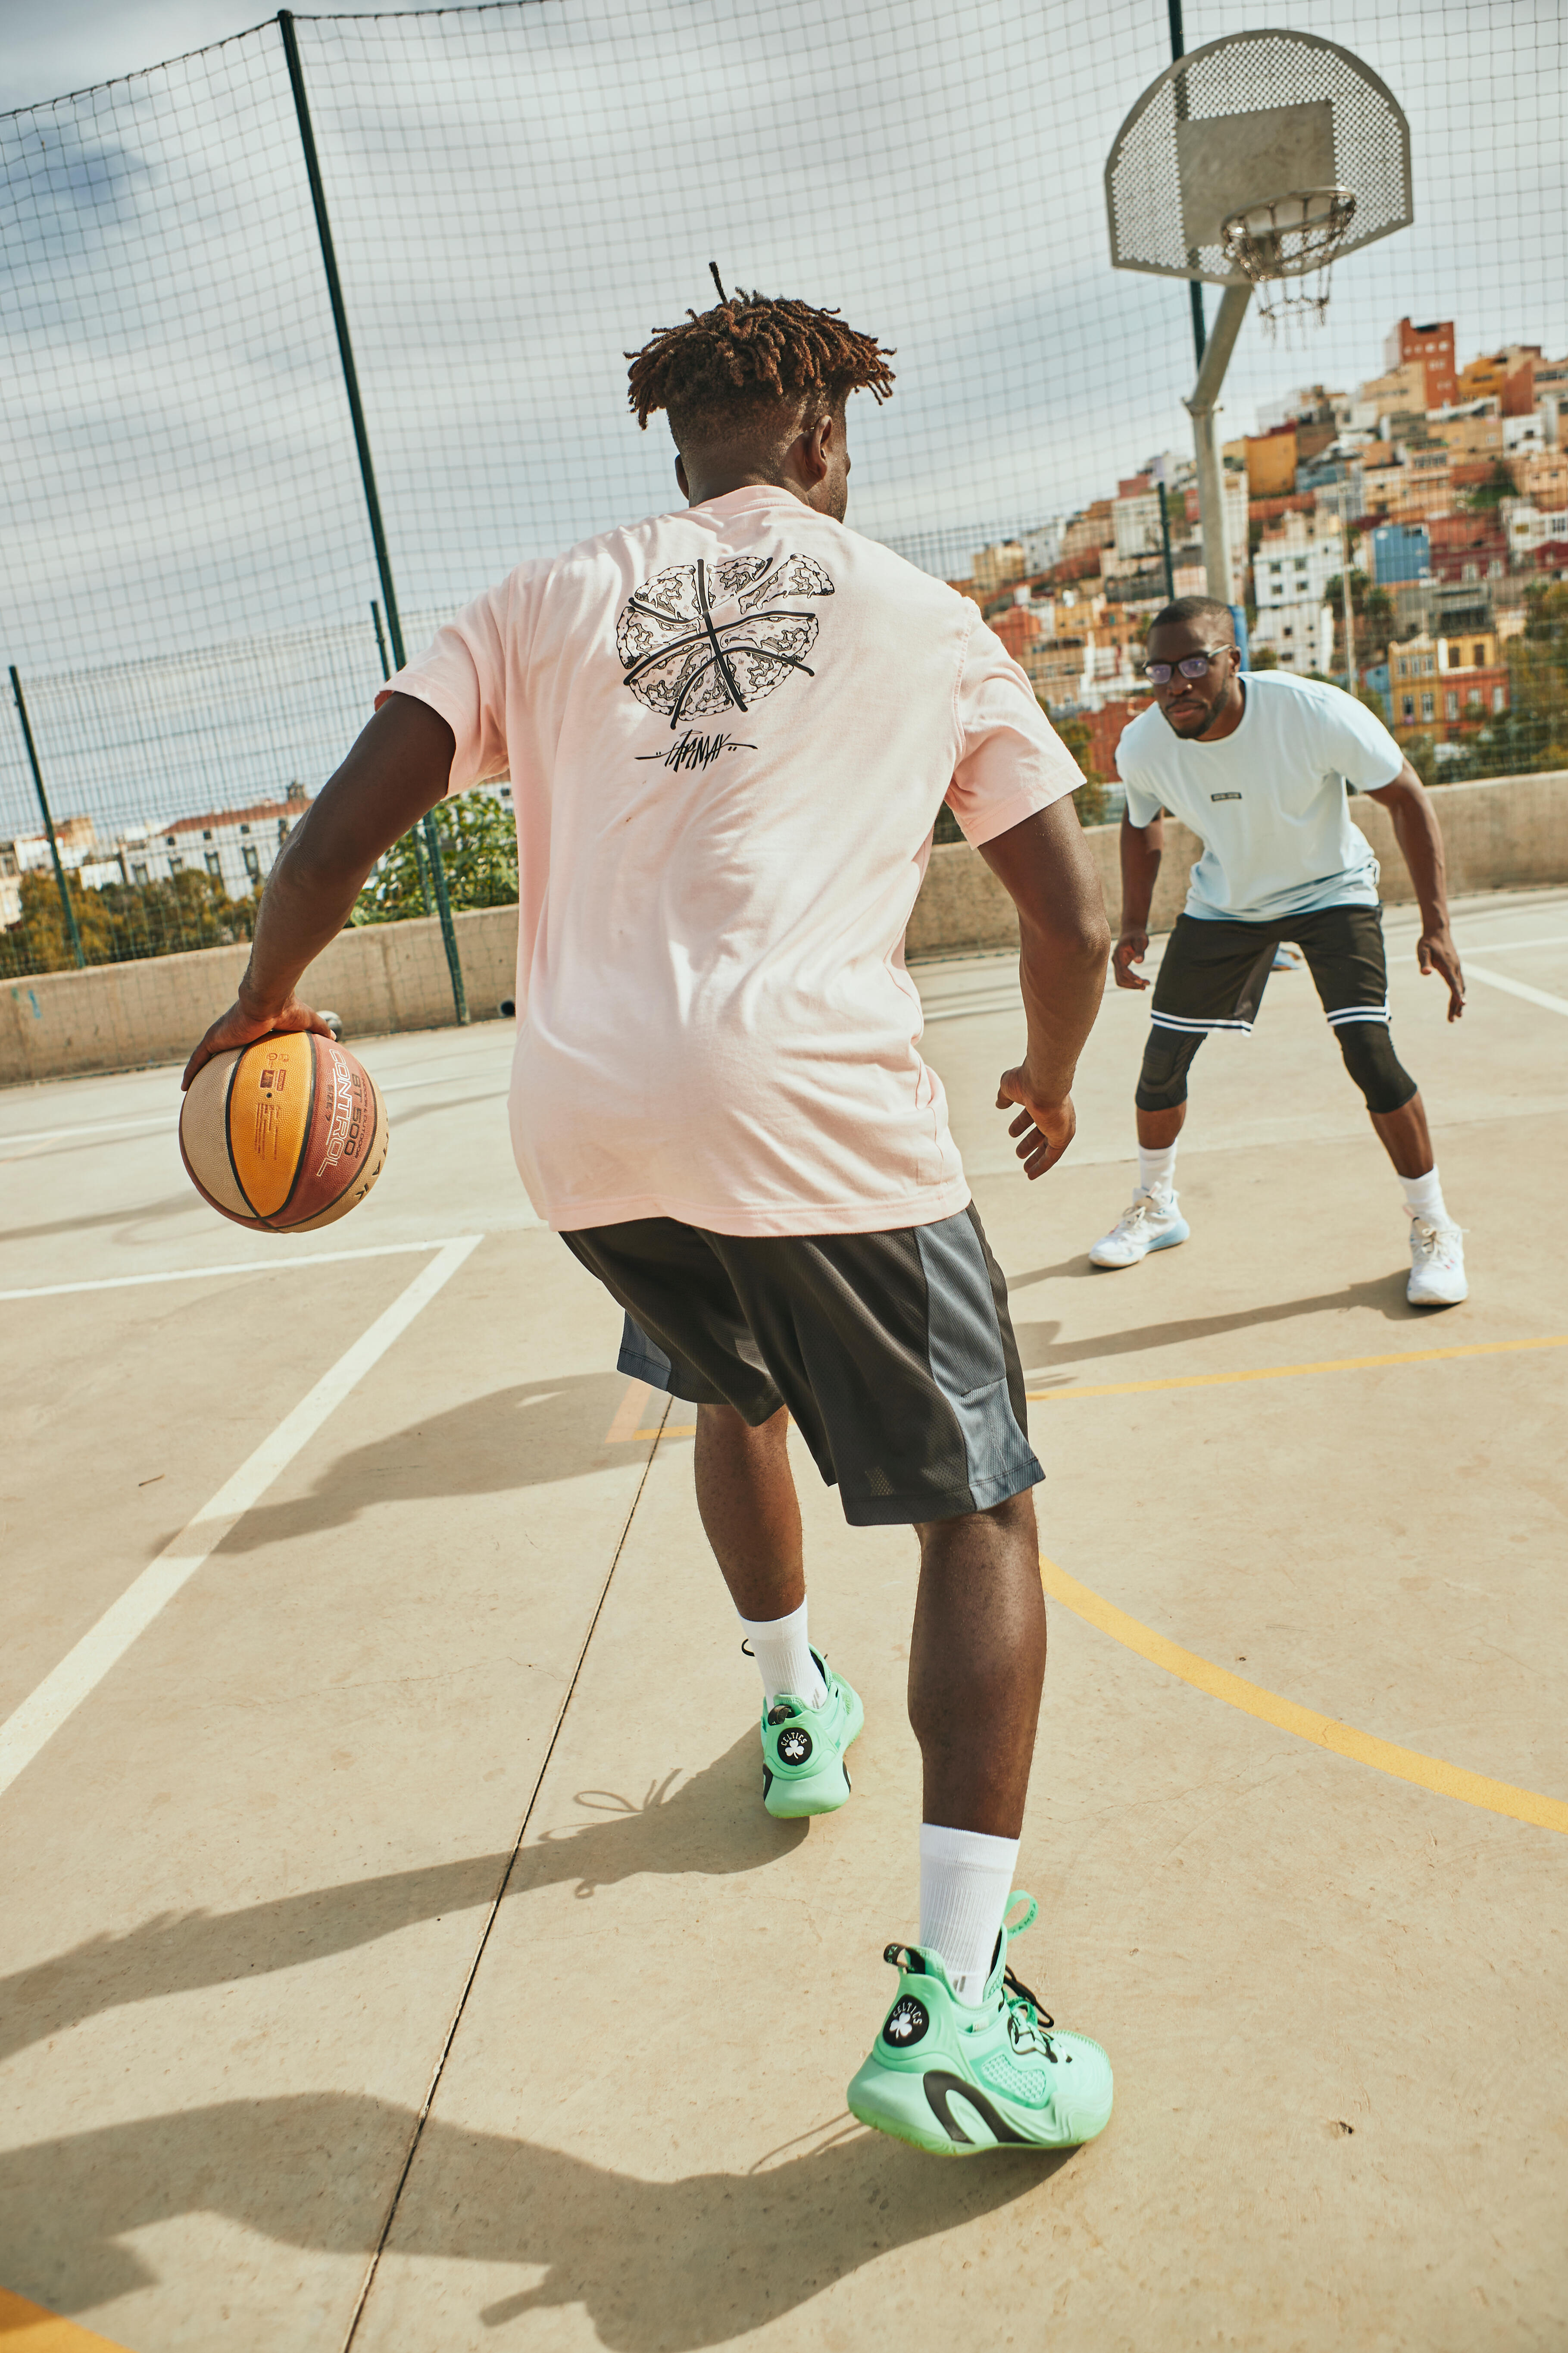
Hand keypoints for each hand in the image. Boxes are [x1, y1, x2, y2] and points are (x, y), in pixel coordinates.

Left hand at [181, 989, 333, 1089]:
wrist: (269, 997)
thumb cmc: (288, 1007)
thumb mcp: (309, 1023)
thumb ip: (320, 1031)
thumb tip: (336, 1040)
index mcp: (251, 1029)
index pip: (241, 1043)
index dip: (237, 1054)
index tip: (235, 1067)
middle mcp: (232, 1033)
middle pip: (219, 1051)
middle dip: (212, 1064)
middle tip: (209, 1082)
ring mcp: (221, 1036)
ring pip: (204, 1057)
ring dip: (196, 1070)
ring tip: (190, 1088)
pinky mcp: (214, 1038)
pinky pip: (197, 1058)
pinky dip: (190, 1071)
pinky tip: (182, 1087)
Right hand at [996, 1072, 1076, 1180]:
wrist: (1043, 1083)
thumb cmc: (1026, 1081)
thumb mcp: (1009, 1087)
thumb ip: (1004, 1096)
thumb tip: (999, 1104)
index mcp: (1043, 1098)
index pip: (1032, 1114)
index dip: (1021, 1124)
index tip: (1012, 1133)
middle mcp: (1054, 1112)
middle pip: (1042, 1131)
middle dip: (1030, 1142)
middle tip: (1019, 1152)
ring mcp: (1060, 1125)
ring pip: (1048, 1146)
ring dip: (1035, 1157)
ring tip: (1024, 1167)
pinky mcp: (1063, 1136)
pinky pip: (1052, 1156)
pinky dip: (1042, 1166)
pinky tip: (1030, 1175)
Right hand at [1112, 929, 1149, 989]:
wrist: (1132, 931)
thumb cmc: (1137, 935)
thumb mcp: (1141, 940)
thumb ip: (1140, 951)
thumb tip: (1139, 962)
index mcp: (1118, 954)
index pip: (1123, 971)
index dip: (1132, 978)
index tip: (1142, 981)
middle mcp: (1115, 960)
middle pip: (1120, 978)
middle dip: (1133, 984)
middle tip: (1146, 985)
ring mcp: (1117, 964)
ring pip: (1120, 980)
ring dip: (1132, 985)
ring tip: (1145, 986)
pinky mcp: (1120, 966)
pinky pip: (1123, 978)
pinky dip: (1131, 982)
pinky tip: (1140, 984)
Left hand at [1417, 927, 1464, 1021]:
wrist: (1437, 930)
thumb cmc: (1428, 941)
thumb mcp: (1422, 951)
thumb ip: (1424, 963)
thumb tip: (1425, 974)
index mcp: (1448, 966)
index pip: (1454, 983)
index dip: (1457, 994)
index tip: (1462, 1005)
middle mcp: (1455, 968)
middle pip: (1459, 989)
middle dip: (1456, 1005)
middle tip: (1453, 1019)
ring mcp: (1457, 967)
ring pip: (1460, 987)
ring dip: (1459, 1001)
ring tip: (1457, 1016)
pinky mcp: (1455, 967)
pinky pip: (1459, 983)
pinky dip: (1459, 993)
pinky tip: (1457, 1000)